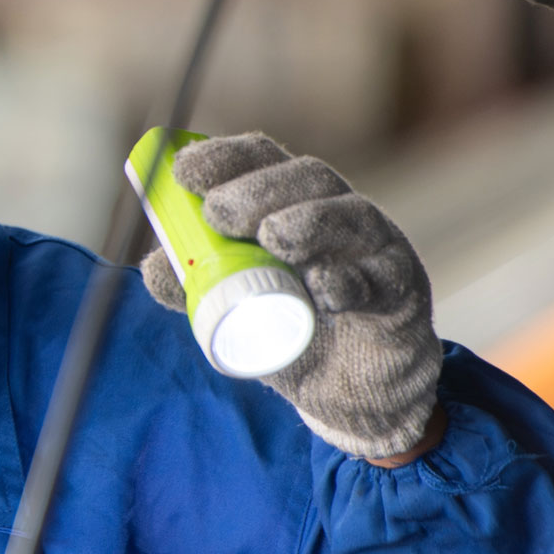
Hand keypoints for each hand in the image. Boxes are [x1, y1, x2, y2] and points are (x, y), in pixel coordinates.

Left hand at [138, 133, 440, 463]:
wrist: (352, 396)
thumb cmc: (295, 335)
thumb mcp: (234, 310)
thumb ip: (195, 286)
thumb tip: (152, 268)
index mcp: (294, 206)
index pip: (264, 161)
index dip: (225, 157)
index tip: (182, 171)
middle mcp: (339, 217)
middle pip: (307, 179)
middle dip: (259, 188)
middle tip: (218, 211)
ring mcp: (376, 252)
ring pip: (353, 218)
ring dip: (310, 221)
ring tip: (273, 236)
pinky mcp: (401, 295)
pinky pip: (384, 279)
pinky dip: (351, 280)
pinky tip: (325, 287)